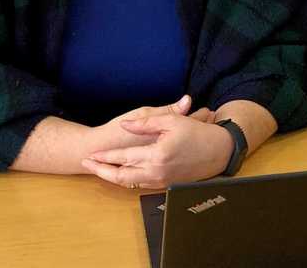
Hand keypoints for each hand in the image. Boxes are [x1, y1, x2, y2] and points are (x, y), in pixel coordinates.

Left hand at [81, 96, 230, 188]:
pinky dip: (127, 179)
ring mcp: (161, 180)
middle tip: (87, 163)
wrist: (218, 151)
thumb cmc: (197, 134)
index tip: (90, 154)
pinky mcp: (166, 184)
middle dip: (102, 170)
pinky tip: (120, 173)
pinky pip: (140, 184)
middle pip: (121, 175)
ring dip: (112, 176)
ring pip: (129, 182)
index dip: (105, 156)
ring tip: (99, 169)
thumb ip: (146, 123)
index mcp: (157, 154)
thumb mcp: (171, 122)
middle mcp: (157, 171)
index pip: (124, 156)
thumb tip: (127, 124)